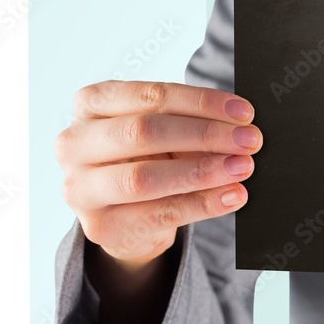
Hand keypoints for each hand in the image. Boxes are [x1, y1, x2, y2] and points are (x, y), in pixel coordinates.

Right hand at [55, 80, 261, 265]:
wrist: (126, 215)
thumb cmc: (147, 158)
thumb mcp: (163, 133)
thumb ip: (190, 124)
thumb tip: (239, 126)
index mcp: (90, 104)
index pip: (149, 96)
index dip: (200, 102)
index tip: (243, 112)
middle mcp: (74, 143)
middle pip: (144, 132)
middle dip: (204, 135)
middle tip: (249, 140)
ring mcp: (80, 188)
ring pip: (145, 177)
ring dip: (202, 171)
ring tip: (242, 167)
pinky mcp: (99, 227)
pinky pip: (159, 214)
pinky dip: (203, 204)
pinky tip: (233, 196)